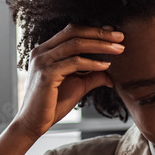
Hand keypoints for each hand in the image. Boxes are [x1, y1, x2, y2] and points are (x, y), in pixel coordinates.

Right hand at [12, 24, 123, 139]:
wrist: (34, 123)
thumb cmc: (53, 104)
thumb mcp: (77, 85)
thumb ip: (92, 75)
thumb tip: (111, 74)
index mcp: (46, 50)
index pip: (72, 31)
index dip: (94, 30)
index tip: (114, 33)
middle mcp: (42, 52)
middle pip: (74, 32)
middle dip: (100, 33)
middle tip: (120, 36)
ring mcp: (42, 61)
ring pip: (75, 44)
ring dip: (100, 45)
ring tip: (118, 49)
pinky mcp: (46, 74)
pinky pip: (74, 62)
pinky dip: (92, 63)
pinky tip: (105, 66)